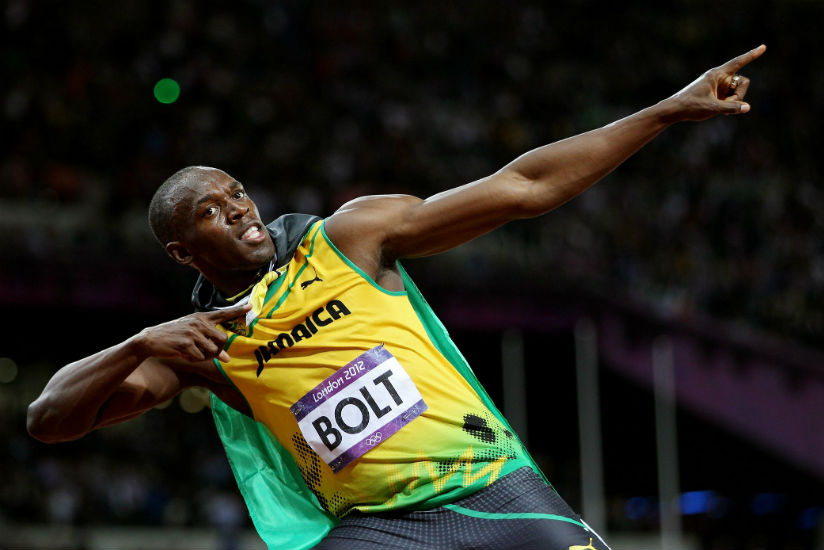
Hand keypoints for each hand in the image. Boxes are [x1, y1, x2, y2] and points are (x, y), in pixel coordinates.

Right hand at [131, 304, 250, 362]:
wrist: (150, 340)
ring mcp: (193, 332)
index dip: (238, 311)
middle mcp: (199, 323)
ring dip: (205, 357)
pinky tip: (184, 354)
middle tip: (206, 353)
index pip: (223, 313)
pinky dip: (194, 360)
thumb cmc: (174, 337)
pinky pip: (200, 358)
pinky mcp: (187, 343)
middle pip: (223, 339)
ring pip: (213, 351)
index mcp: (201, 317)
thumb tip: (227, 359)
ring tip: (192, 353)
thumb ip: (210, 343)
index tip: (251, 306)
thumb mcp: (191, 333)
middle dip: (218, 350)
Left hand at [665, 44, 765, 121]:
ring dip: (732, 102)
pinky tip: (719, 110)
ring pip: (738, 92)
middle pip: (744, 82)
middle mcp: (720, 77)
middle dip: (739, 95)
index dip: (752, 55)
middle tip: (726, 105)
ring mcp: (719, 85)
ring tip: (717, 108)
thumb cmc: (690, 106)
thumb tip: (747, 107)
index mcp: (717, 74)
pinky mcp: (718, 93)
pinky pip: (732, 98)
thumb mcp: (712, 108)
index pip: (738, 62)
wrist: (674, 110)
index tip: (763, 47)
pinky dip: (729, 105)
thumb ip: (731, 108)